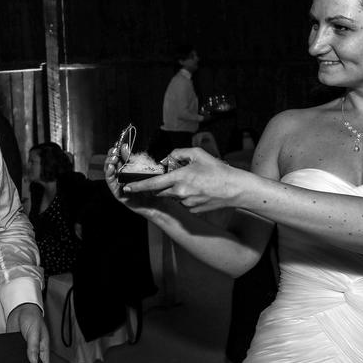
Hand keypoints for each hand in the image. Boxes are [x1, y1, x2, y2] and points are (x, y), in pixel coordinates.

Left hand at [6, 303, 48, 362]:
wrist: (19, 310)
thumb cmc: (32, 318)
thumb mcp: (35, 331)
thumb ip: (33, 346)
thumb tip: (33, 361)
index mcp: (42, 349)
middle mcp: (33, 351)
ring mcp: (23, 350)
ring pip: (22, 362)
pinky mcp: (14, 348)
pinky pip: (13, 356)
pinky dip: (11, 359)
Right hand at [104, 145, 178, 220]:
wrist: (158, 204)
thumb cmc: (153, 188)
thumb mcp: (143, 171)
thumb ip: (133, 160)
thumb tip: (125, 147)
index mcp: (127, 171)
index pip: (118, 158)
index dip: (116, 151)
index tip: (118, 143)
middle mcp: (121, 178)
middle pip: (112, 164)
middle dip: (112, 156)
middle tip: (114, 150)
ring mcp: (119, 186)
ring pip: (110, 173)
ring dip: (109, 164)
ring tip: (112, 158)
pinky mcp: (118, 195)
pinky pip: (111, 184)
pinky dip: (110, 175)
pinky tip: (111, 168)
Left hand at [123, 147, 240, 212]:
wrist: (235, 189)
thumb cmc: (217, 170)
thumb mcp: (197, 154)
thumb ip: (178, 153)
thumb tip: (166, 160)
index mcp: (179, 178)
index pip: (153, 184)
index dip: (138, 186)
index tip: (127, 188)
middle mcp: (180, 193)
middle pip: (160, 191)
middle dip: (160, 186)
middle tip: (173, 178)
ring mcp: (186, 203)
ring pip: (172, 196)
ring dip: (175, 190)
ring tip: (194, 182)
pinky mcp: (192, 210)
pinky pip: (183, 202)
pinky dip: (186, 196)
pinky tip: (199, 190)